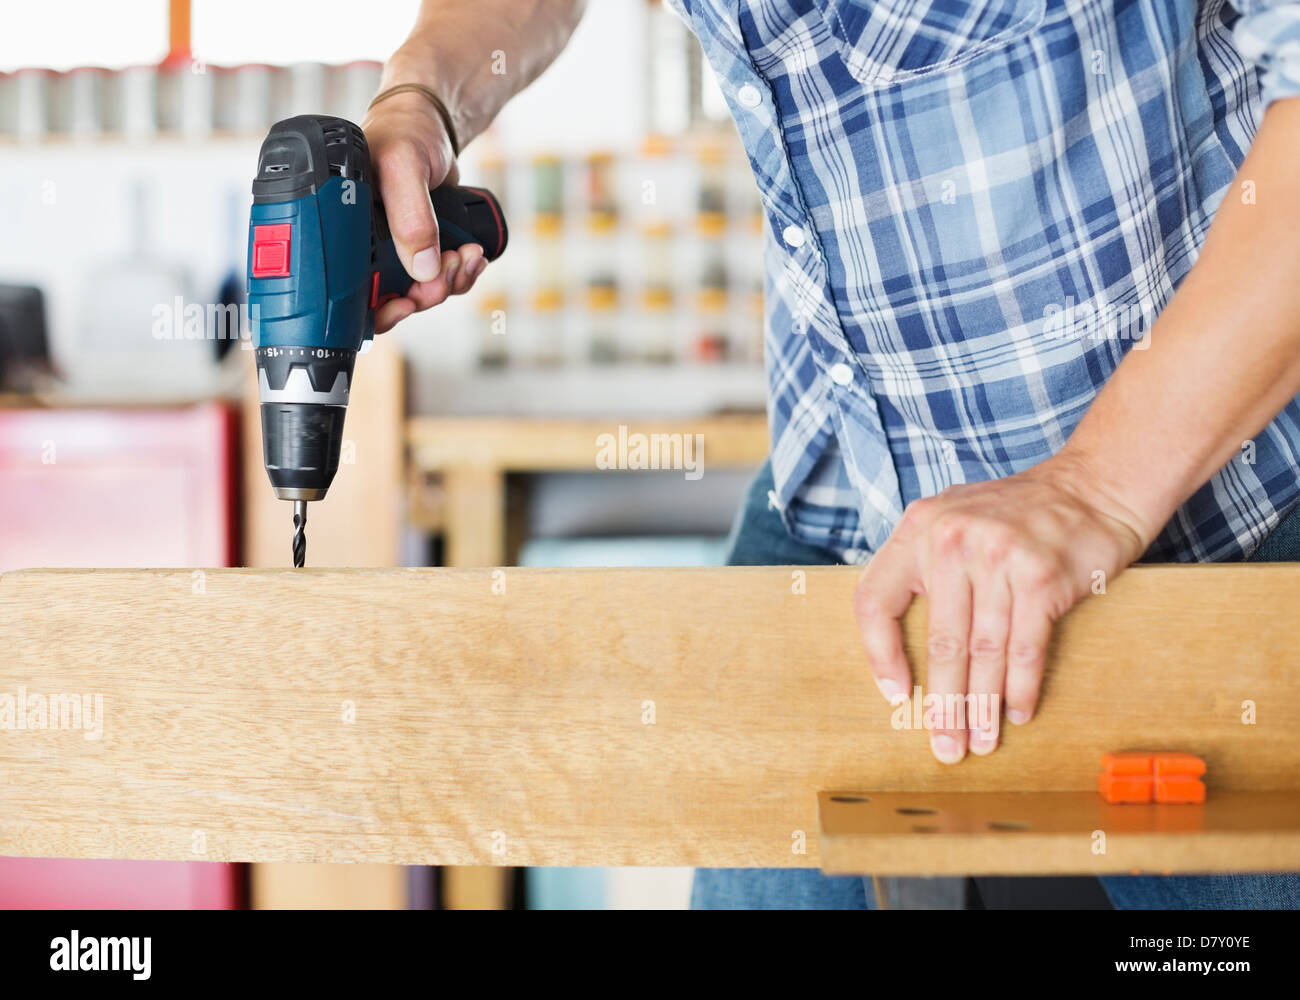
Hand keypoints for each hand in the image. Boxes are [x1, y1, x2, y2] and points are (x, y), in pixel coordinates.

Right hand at [362, 90, 489, 333]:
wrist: (432, 124)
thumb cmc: (405, 132)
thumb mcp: (403, 166)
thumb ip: (411, 216)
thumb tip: (423, 271)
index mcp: (343, 231)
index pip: (350, 291)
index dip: (380, 308)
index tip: (407, 304)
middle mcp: (364, 245)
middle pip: (391, 300)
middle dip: (426, 295)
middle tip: (446, 273)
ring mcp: (395, 249)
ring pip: (421, 291)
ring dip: (450, 283)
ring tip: (466, 256)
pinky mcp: (422, 247)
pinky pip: (441, 277)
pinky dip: (461, 274)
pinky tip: (472, 256)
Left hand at [852, 454, 1150, 763]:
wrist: (1092, 488)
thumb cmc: (1017, 515)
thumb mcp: (952, 520)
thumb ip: (923, 565)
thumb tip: (900, 644)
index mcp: (917, 528)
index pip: (875, 600)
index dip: (879, 654)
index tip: (895, 695)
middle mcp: (951, 540)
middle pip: (939, 642)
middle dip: (943, 704)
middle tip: (946, 745)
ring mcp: (998, 556)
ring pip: (983, 652)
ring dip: (983, 706)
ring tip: (982, 741)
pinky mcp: (1042, 576)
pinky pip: (1025, 647)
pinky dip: (1021, 687)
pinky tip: (1017, 712)